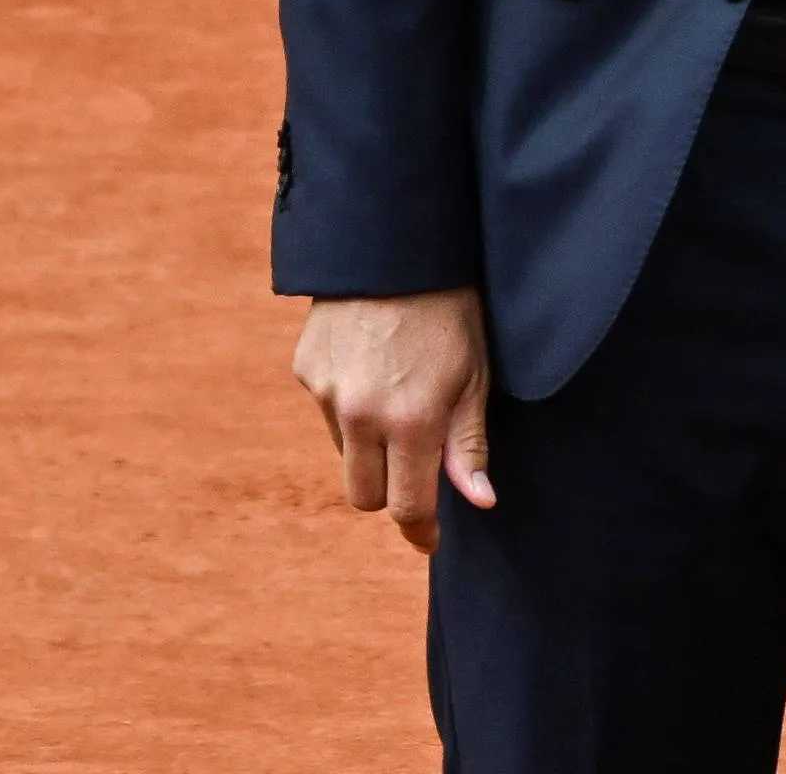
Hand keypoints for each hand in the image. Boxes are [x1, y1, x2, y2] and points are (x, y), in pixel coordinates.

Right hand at [292, 287, 493, 553]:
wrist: (398, 246)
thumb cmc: (453, 310)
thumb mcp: (476, 376)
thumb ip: (469, 444)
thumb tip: (479, 502)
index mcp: (410, 421)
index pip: (404, 506)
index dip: (419, 528)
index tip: (429, 540)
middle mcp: (359, 415)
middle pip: (364, 496)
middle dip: (391, 493)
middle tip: (418, 469)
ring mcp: (327, 393)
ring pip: (344, 454)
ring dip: (370, 447)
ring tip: (402, 396)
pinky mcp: (306, 370)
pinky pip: (329, 412)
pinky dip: (351, 407)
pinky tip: (376, 367)